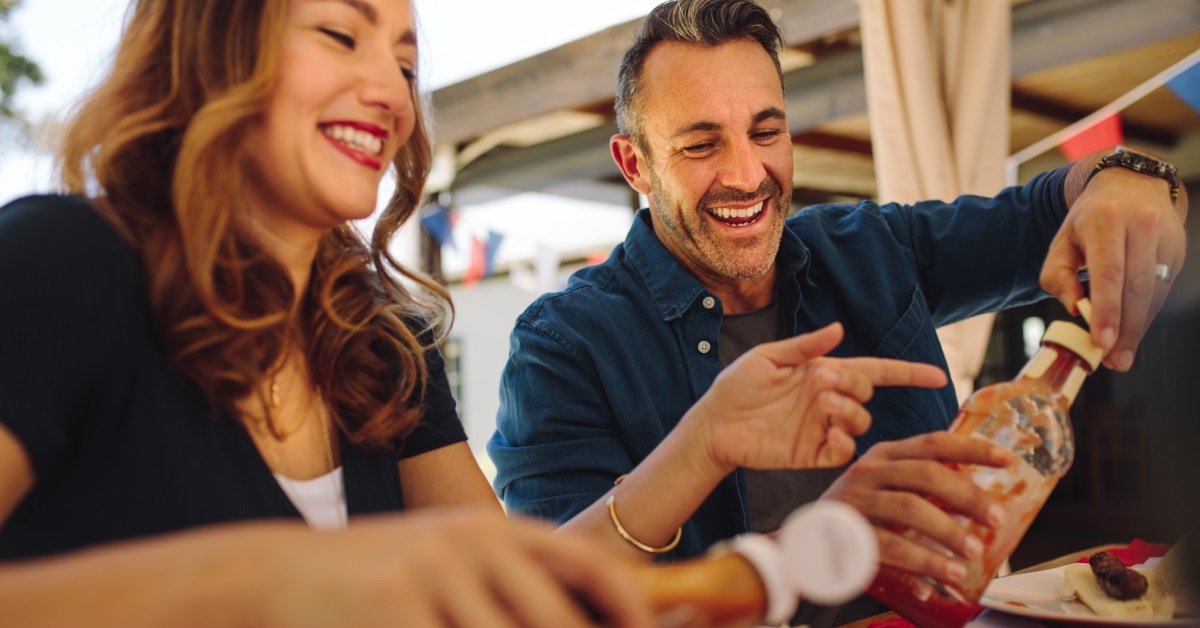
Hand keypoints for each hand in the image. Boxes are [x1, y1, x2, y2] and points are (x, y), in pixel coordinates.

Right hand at [263, 507, 652, 627]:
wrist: (282, 574)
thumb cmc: (385, 575)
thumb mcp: (454, 559)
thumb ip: (516, 582)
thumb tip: (601, 606)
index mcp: (494, 529)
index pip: (589, 563)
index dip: (630, 608)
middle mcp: (470, 543)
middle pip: (554, 620)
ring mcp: (429, 575)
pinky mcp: (393, 610)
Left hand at [689, 322, 947, 472]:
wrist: (713, 424)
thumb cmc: (736, 387)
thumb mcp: (768, 358)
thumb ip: (804, 346)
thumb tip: (839, 329)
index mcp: (823, 373)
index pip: (875, 372)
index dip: (907, 374)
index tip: (938, 376)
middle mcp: (829, 400)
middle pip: (867, 392)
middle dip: (853, 384)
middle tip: (822, 380)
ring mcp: (823, 428)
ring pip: (861, 422)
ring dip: (850, 409)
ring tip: (822, 400)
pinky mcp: (813, 454)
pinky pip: (843, 451)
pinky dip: (844, 441)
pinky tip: (828, 432)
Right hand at [822, 432, 1013, 585]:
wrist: (805, 540)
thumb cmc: (858, 514)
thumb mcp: (885, 487)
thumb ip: (921, 487)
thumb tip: (981, 502)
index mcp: (884, 455)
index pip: (933, 443)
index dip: (971, 448)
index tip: (1007, 459)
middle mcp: (869, 471)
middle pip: (926, 474)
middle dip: (967, 496)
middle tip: (995, 518)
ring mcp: (856, 500)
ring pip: (911, 508)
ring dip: (948, 532)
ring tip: (972, 553)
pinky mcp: (847, 531)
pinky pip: (892, 546)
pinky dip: (922, 563)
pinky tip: (943, 576)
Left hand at [1041, 164, 1186, 370]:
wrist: (1131, 185)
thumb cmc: (1089, 220)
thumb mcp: (1062, 240)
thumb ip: (1057, 275)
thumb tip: (1076, 308)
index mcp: (1106, 221)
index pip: (1109, 272)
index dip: (1107, 310)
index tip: (1102, 341)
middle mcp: (1141, 225)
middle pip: (1136, 287)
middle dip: (1125, 329)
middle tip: (1114, 361)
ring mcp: (1165, 237)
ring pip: (1153, 292)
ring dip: (1138, 327)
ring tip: (1121, 355)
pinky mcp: (1177, 251)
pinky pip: (1162, 290)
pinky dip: (1146, 314)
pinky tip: (1133, 331)